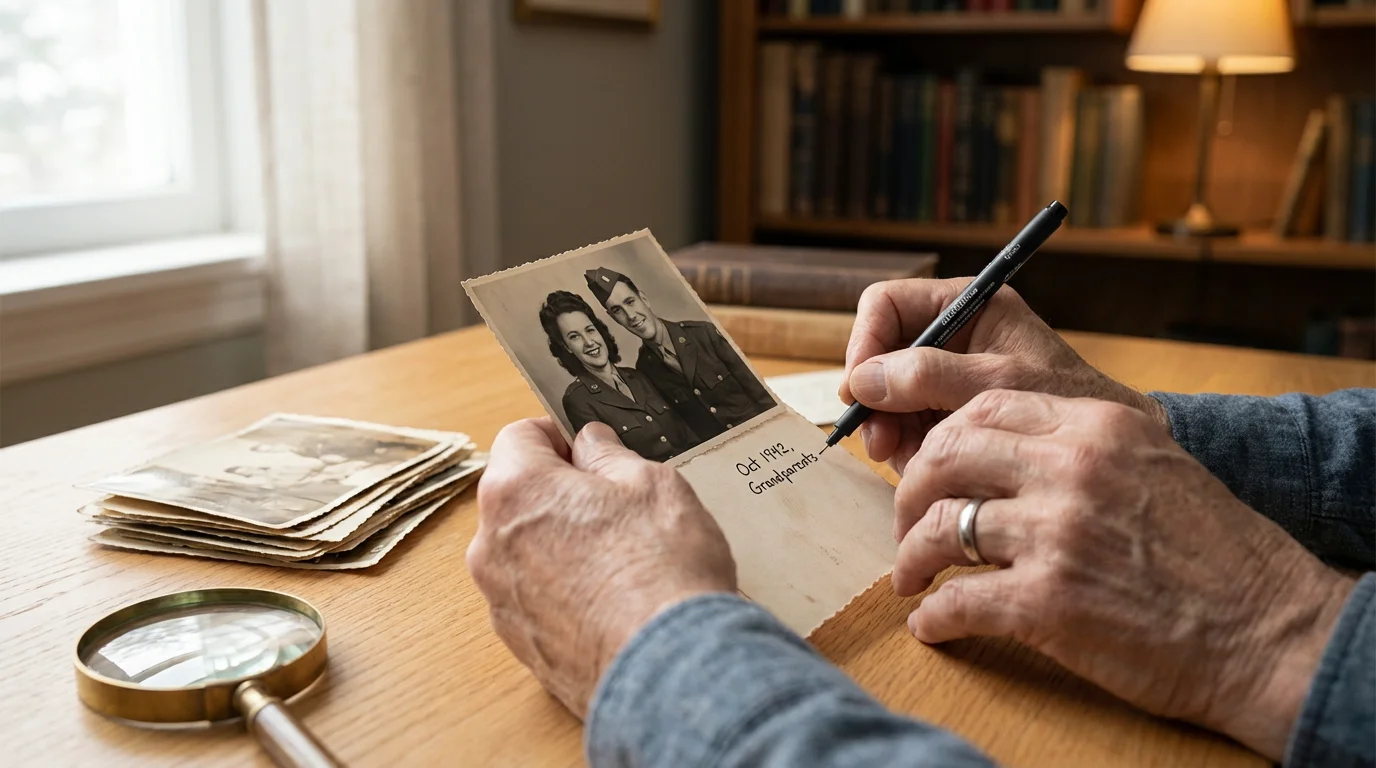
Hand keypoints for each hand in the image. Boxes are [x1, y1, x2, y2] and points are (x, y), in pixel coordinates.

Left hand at [467, 418, 735, 717]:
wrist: (668, 671)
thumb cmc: (663, 571)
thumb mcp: (652, 483)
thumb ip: (609, 455)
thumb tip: (591, 444)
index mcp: (516, 491)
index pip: (519, 436)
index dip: (558, 434)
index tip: (590, 446)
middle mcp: (491, 546)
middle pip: (518, 497)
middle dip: (561, 492)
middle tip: (618, 502)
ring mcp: (501, 601)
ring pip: (526, 550)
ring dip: (562, 543)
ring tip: (622, 557)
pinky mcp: (521, 645)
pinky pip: (537, 599)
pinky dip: (565, 591)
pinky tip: (613, 598)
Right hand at [839, 278, 1167, 474]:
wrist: (1101, 453)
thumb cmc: (1067, 402)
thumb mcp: (997, 384)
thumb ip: (930, 377)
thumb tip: (862, 381)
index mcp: (966, 303)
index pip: (886, 305)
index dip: (865, 343)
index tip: (859, 390)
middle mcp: (949, 334)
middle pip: (879, 356)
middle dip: (876, 400)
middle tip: (881, 443)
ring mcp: (944, 376)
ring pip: (887, 396)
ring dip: (891, 431)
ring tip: (913, 459)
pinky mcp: (945, 411)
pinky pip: (904, 425)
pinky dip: (908, 447)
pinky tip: (928, 465)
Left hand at [891, 389, 1354, 760]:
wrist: (1267, 628)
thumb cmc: (1212, 551)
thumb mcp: (1151, 463)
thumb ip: (1077, 448)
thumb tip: (997, 456)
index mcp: (1095, 425)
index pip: (982, 405)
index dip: (938, 438)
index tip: (928, 470)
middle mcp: (1070, 468)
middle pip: (943, 455)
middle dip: (909, 493)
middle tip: (908, 526)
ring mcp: (1056, 532)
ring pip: (937, 527)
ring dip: (910, 558)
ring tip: (912, 578)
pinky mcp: (1047, 601)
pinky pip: (956, 601)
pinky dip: (934, 618)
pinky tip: (933, 625)